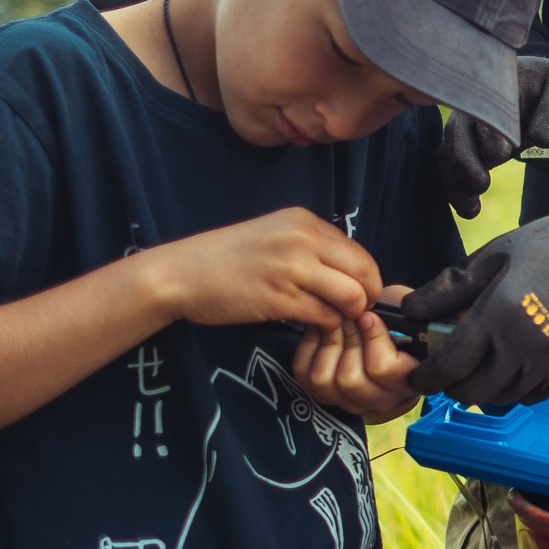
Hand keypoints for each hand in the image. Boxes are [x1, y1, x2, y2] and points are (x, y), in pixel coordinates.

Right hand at [148, 208, 382, 328]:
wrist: (181, 273)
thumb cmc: (226, 258)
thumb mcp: (274, 235)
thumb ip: (311, 246)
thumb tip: (348, 270)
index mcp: (304, 222)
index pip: (359, 251)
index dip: (366, 277)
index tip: (357, 292)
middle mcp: (303, 240)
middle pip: (364, 272)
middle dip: (367, 296)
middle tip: (354, 311)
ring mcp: (292, 269)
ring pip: (351, 296)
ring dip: (349, 314)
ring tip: (334, 319)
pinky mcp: (279, 299)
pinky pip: (325, 315)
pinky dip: (327, 325)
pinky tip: (314, 326)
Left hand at [293, 296, 421, 423]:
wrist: (386, 335)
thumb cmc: (401, 323)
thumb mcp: (409, 314)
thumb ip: (405, 313)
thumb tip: (382, 308)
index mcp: (410, 380)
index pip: (384, 369)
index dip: (373, 339)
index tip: (369, 316)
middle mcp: (381, 399)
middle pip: (351, 379)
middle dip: (347, 339)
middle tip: (350, 316)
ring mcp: (351, 401)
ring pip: (325, 380)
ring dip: (328, 344)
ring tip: (337, 322)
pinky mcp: (325, 395)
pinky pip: (306, 374)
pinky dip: (309, 348)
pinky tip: (321, 331)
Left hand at [405, 184, 548, 408]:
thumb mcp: (499, 254)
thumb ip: (452, 287)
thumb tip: (412, 310)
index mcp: (499, 318)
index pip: (448, 366)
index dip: (426, 375)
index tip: (419, 373)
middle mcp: (524, 351)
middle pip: (472, 392)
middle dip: (453, 385)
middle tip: (451, 369)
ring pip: (503, 397)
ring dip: (485, 386)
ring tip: (485, 362)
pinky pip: (535, 394)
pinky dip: (518, 386)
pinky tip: (519, 361)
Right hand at [439, 56, 548, 217]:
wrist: (539, 86)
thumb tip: (542, 139)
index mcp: (495, 85)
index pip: (485, 108)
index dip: (489, 133)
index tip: (502, 155)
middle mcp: (472, 104)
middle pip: (457, 133)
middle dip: (465, 161)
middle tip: (481, 185)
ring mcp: (464, 125)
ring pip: (449, 153)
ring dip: (457, 181)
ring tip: (472, 208)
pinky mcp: (464, 144)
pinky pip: (450, 166)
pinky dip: (455, 188)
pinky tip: (470, 211)